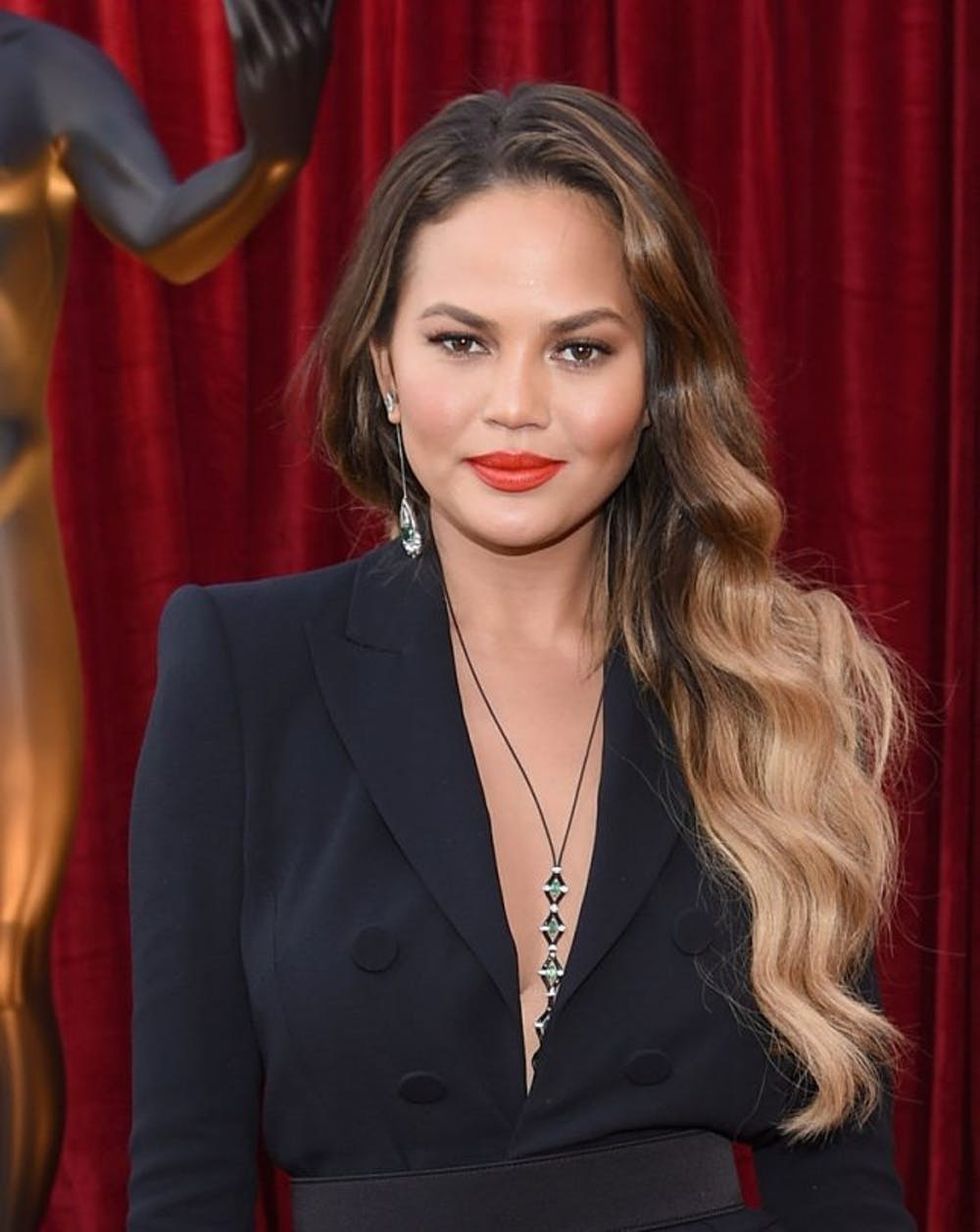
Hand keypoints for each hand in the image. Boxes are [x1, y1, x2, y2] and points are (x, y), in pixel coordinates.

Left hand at [223, 0, 335, 162]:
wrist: (283, 145)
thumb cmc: (295, 99)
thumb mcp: (315, 61)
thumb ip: (317, 22)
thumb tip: (323, 5)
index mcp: (321, 39)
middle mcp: (306, 44)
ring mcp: (282, 55)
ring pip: (259, 4)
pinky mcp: (259, 67)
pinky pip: (240, 24)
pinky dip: (231, 5)